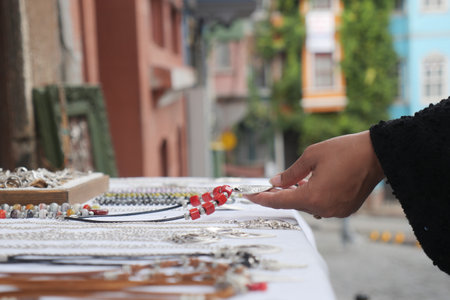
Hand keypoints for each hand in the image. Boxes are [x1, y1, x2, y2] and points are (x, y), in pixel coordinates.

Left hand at [246, 131, 384, 217]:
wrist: (378, 154)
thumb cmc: (345, 151)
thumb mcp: (312, 156)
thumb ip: (290, 173)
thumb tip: (275, 182)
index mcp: (313, 197)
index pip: (280, 201)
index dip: (262, 198)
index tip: (249, 196)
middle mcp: (324, 209)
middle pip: (294, 204)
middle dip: (281, 194)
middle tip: (269, 185)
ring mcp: (336, 212)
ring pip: (309, 205)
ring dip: (299, 195)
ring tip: (292, 182)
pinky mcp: (346, 210)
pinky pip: (323, 206)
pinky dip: (315, 197)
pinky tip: (311, 185)